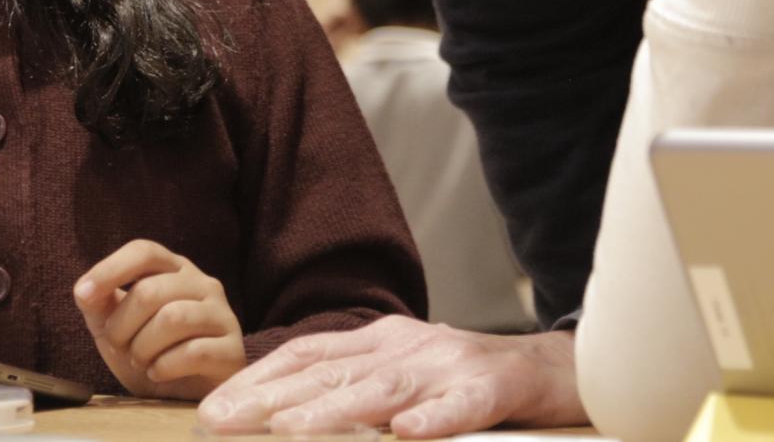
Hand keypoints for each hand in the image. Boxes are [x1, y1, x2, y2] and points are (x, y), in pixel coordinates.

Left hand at [74, 240, 244, 398]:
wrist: (185, 397)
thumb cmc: (152, 353)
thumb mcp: (117, 329)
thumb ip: (100, 306)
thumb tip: (84, 291)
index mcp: (174, 270)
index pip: (145, 251)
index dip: (110, 269)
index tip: (82, 294)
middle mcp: (203, 284)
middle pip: (150, 291)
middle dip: (122, 326)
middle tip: (121, 346)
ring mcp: (222, 315)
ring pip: (173, 319)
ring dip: (143, 348)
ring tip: (142, 361)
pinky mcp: (233, 350)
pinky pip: (193, 352)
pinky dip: (164, 368)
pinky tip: (160, 373)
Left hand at [197, 318, 581, 437]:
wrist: (560, 367)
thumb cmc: (473, 382)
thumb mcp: (407, 378)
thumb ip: (357, 390)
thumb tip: (288, 420)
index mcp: (385, 341)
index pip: (310, 354)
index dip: (260, 379)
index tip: (214, 409)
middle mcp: (411, 346)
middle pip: (334, 371)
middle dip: (273, 400)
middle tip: (223, 424)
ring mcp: (453, 364)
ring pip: (387, 390)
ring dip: (336, 411)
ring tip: (291, 433)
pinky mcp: (498, 386)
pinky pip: (463, 405)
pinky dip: (437, 417)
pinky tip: (411, 432)